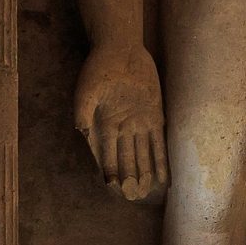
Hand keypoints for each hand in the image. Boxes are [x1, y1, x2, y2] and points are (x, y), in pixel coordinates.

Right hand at [75, 43, 167, 200]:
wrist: (120, 49)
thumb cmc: (100, 68)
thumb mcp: (87, 89)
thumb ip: (83, 110)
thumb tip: (81, 131)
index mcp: (105, 123)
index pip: (107, 152)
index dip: (109, 168)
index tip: (111, 185)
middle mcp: (123, 127)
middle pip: (127, 157)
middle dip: (130, 176)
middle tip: (132, 195)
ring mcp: (141, 121)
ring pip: (144, 153)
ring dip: (146, 171)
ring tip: (147, 190)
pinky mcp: (156, 114)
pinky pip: (160, 140)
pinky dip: (162, 157)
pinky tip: (165, 173)